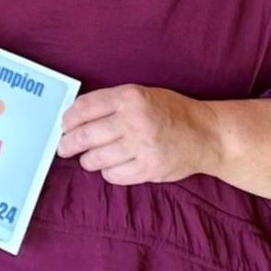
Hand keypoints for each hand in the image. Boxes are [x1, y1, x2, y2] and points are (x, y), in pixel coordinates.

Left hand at [59, 84, 218, 185]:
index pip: (84, 108)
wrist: (207, 134)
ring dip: (88, 160)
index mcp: (129, 97)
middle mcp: (134, 121)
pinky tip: (112, 165)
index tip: (64, 126)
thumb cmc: (171, 112)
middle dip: (68, 144)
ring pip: (95, 159)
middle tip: (64, 147)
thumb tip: (75, 117)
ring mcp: (141, 147)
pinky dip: (108, 172)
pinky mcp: (148, 169)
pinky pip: (113, 175)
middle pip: (84, 136)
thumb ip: (111, 103)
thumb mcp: (141, 95)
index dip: (68, 119)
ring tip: (90, 157)